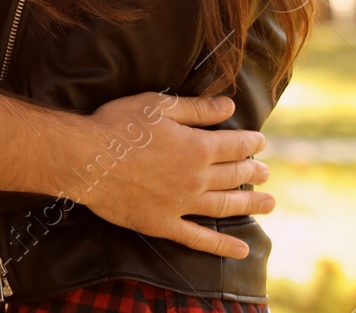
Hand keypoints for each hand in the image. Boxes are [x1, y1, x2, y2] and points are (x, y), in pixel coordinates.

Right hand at [72, 92, 271, 258]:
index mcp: (197, 148)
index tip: (261, 143)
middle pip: (234, 176)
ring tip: (269, 204)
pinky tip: (241, 250)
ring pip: (225, 206)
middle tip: (265, 172)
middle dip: (253, 172)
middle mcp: (196, 179)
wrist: (86, 159)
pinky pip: (199, 239)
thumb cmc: (117, 125)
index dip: (251, 143)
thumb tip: (229, 106)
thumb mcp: (157, 105)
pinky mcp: (164, 223)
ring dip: (250, 205)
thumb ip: (196, 108)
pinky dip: (222, 246)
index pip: (235, 146)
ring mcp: (182, 204)